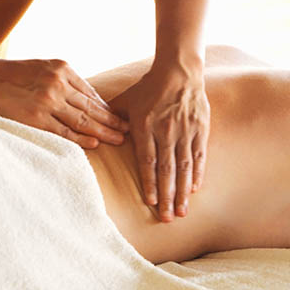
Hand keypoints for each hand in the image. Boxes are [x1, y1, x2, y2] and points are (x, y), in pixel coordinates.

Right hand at [0, 56, 128, 147]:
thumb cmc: (12, 74)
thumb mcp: (42, 68)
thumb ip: (63, 81)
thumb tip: (86, 99)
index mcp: (63, 69)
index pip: (91, 93)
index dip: (107, 107)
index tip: (119, 117)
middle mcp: (59, 83)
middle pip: (92, 107)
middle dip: (112, 120)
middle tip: (130, 131)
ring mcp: (49, 100)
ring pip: (82, 119)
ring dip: (103, 131)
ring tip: (119, 139)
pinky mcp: (37, 117)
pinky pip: (64, 130)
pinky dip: (80, 138)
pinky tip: (94, 143)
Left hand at [112, 62, 209, 221]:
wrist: (178, 71)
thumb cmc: (148, 87)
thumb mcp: (124, 101)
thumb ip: (108, 118)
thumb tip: (89, 131)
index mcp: (146, 126)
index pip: (148, 160)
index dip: (150, 182)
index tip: (151, 201)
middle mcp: (166, 132)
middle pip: (167, 170)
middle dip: (167, 196)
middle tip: (166, 218)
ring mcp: (185, 131)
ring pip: (184, 167)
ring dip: (183, 191)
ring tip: (182, 211)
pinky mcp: (200, 129)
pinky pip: (199, 156)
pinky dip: (198, 173)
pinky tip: (195, 189)